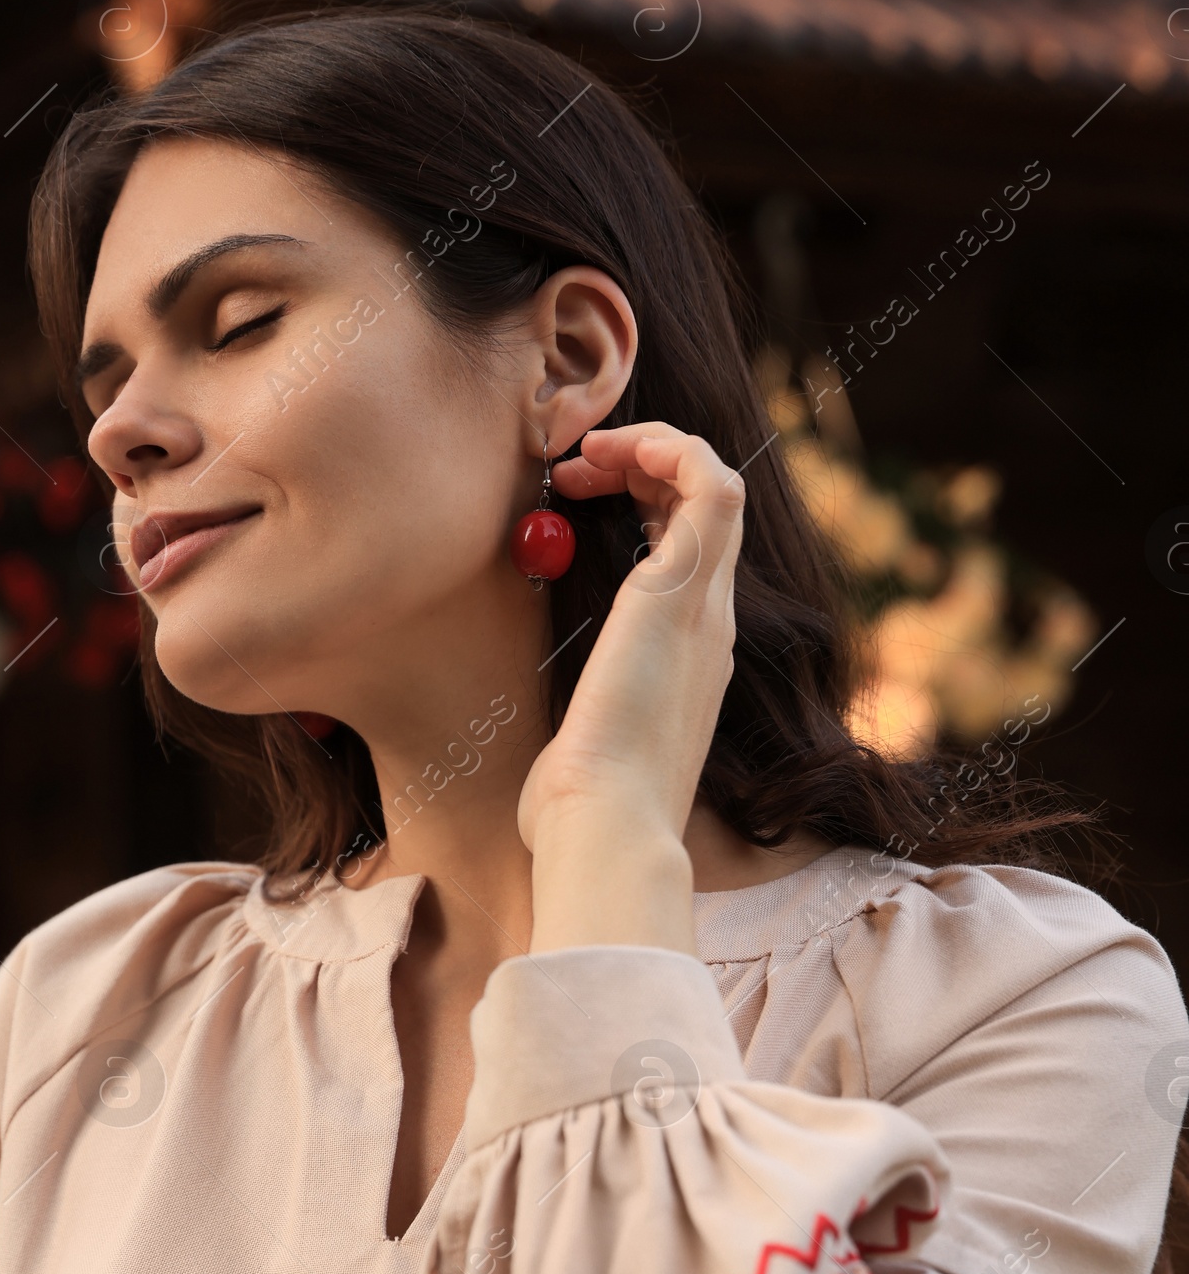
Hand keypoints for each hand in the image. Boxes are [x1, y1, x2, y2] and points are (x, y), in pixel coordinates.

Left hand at [518, 422, 744, 953]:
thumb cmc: (580, 807)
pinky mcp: (683, 591)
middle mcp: (706, 626)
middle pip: (704, 510)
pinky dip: (671, 448)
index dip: (644, 501)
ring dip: (655, 447)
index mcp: (687, 660)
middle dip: (644, 465)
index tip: (576, 496)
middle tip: (575, 468)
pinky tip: (613, 450)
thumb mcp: (580, 752)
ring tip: (588, 452)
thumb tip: (557, 756)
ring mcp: (703, 606)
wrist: (604, 826)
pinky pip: (712, 485)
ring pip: (717, 485)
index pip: (690, 551)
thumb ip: (579, 735)